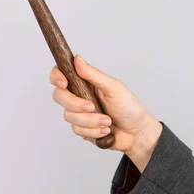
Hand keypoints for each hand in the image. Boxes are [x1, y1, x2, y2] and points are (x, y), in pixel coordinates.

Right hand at [50, 54, 162, 171]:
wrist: (137, 134)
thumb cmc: (129, 108)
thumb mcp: (113, 87)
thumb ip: (93, 74)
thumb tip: (77, 58)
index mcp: (84, 82)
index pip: (60, 74)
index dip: (56, 77)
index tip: (63, 83)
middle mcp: (78, 96)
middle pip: (59, 96)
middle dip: (75, 104)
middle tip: (92, 107)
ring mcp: (78, 113)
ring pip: (69, 115)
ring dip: (90, 121)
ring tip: (107, 121)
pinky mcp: (81, 128)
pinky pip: (77, 130)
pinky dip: (93, 131)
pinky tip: (105, 130)